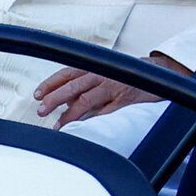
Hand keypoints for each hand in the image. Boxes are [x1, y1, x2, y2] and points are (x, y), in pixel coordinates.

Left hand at [34, 50, 185, 121]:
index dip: (50, 83)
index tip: (37, 95)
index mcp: (94, 67)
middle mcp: (102, 75)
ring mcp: (113, 87)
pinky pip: (106, 112)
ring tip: (59, 125)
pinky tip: (83, 128)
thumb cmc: (126, 75)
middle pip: (73, 86)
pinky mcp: (125, 99)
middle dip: (54, 98)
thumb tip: (65, 102)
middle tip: (41, 110)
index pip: (67, 73)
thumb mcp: (103, 74)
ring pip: (86, 99)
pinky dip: (93, 120)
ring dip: (70, 113)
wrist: (159, 72)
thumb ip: (85, 86)